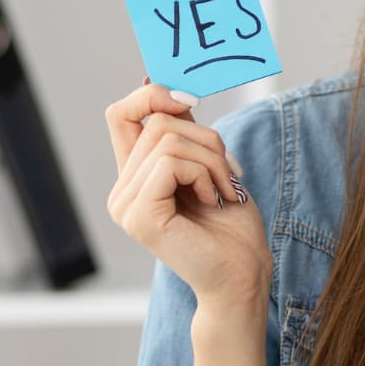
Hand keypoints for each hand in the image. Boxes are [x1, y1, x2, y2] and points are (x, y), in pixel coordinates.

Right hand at [104, 83, 270, 316]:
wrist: (243, 275)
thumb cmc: (232, 228)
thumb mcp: (209, 166)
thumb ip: (185, 135)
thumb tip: (174, 90)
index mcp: (135, 179)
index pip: (121, 114)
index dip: (152, 95)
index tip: (190, 101)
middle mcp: (122, 192)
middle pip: (157, 124)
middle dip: (206, 140)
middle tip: (226, 175)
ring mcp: (125, 206)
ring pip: (167, 140)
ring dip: (210, 160)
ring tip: (221, 191)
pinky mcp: (139, 216)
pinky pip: (170, 162)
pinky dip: (202, 174)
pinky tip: (212, 200)